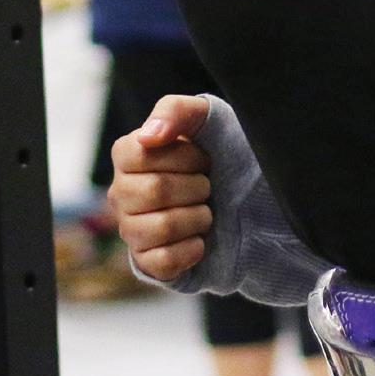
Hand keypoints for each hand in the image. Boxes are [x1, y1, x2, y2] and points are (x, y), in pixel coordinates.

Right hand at [108, 94, 213, 282]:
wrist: (253, 198)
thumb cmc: (225, 151)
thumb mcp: (208, 118)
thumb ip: (176, 111)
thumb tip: (148, 135)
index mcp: (129, 155)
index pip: (138, 154)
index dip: (182, 156)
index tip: (204, 157)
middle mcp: (122, 193)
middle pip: (153, 191)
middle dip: (196, 187)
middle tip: (208, 185)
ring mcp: (132, 230)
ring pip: (158, 228)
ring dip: (198, 218)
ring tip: (206, 211)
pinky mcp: (148, 264)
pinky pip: (163, 262)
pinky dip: (193, 250)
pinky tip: (201, 239)